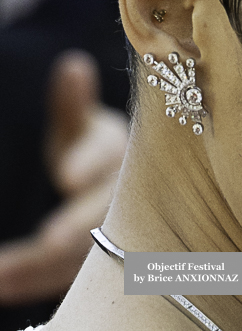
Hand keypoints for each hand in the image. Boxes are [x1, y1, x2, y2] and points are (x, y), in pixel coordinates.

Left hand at [0, 50, 128, 303]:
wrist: (113, 183)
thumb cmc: (89, 147)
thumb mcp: (80, 124)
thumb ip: (72, 103)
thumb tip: (72, 64)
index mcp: (117, 153)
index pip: (108, 155)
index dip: (90, 163)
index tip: (67, 175)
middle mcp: (121, 192)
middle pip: (104, 210)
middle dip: (78, 225)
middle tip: (47, 241)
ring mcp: (112, 230)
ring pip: (85, 251)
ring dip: (43, 265)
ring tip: (0, 276)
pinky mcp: (96, 258)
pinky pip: (68, 273)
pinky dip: (36, 280)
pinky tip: (2, 285)